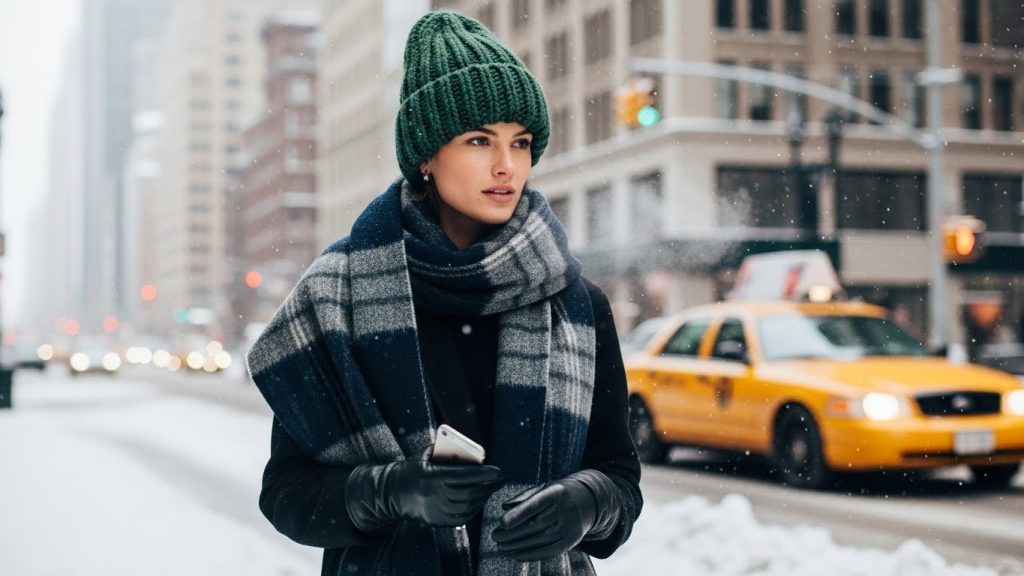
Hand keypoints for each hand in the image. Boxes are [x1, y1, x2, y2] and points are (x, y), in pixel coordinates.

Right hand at [345, 448, 504, 531]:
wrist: (392, 493)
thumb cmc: (412, 469)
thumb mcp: (425, 454)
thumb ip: (446, 450)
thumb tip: (471, 452)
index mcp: (432, 476)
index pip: (465, 476)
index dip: (484, 474)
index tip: (498, 470)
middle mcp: (434, 495)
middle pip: (470, 492)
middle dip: (489, 486)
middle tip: (500, 478)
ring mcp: (436, 511)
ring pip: (468, 506)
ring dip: (484, 497)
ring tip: (492, 487)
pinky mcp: (437, 521)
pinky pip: (462, 517)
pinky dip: (474, 508)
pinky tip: (480, 499)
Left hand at [491, 474, 598, 561]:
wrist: (589, 501)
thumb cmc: (559, 493)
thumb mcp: (545, 487)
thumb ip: (524, 497)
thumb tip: (504, 507)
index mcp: (557, 492)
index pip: (536, 504)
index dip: (519, 514)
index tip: (502, 522)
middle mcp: (566, 509)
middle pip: (537, 524)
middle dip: (513, 532)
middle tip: (495, 536)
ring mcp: (570, 526)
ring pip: (542, 539)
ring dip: (519, 545)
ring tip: (501, 546)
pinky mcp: (572, 539)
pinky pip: (551, 551)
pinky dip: (532, 555)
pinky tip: (517, 555)